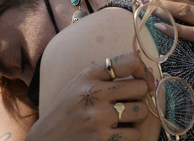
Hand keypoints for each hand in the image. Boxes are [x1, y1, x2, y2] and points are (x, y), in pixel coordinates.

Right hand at [28, 52, 155, 140]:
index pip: (129, 61)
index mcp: (89, 76)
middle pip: (140, 88)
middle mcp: (93, 93)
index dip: (143, 71)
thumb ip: (107, 76)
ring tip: (123, 119)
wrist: (46, 140)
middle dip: (140, 97)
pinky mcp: (102, 139)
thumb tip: (147, 76)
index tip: (145, 81)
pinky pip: (135, 134)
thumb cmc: (68, 111)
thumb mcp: (79, 84)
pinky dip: (130, 135)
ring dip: (136, 118)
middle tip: (129, 104)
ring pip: (141, 111)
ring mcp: (98, 117)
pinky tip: (116, 133)